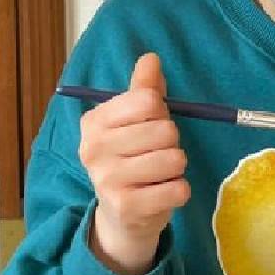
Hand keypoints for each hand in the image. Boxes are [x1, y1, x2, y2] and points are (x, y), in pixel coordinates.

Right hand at [79, 53, 190, 274]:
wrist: (122, 215)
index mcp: (95, 122)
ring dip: (176, 167)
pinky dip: (179, 190)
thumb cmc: (132, 158)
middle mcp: (94, 149)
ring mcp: (108, 180)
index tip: (150, 124)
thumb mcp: (134, 121)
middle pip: (165, 130)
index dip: (161, 111)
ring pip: (174, 159)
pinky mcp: (128, 207)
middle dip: (171, 142)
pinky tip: (161, 193)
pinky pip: (178, 188)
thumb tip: (151, 58)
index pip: (148, 100)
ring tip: (159, 174)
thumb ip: (144, 89)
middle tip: (155, 154)